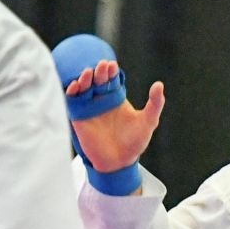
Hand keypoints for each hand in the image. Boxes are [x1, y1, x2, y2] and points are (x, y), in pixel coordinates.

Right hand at [64, 59, 164, 173]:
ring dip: (84, 79)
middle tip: (102, 67)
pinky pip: (72, 102)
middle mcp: (102, 100)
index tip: (112, 65)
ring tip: (88, 74)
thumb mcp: (148, 121)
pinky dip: (71, 92)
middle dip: (99, 72)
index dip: (111, 71)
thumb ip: (154, 104)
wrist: (119, 163)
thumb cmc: (135, 142)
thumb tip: (159, 84)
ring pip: (84, 88)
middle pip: (98, 80)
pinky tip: (75, 86)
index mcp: (117, 98)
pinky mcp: (79, 118)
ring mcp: (90, 108)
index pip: (112, 79)